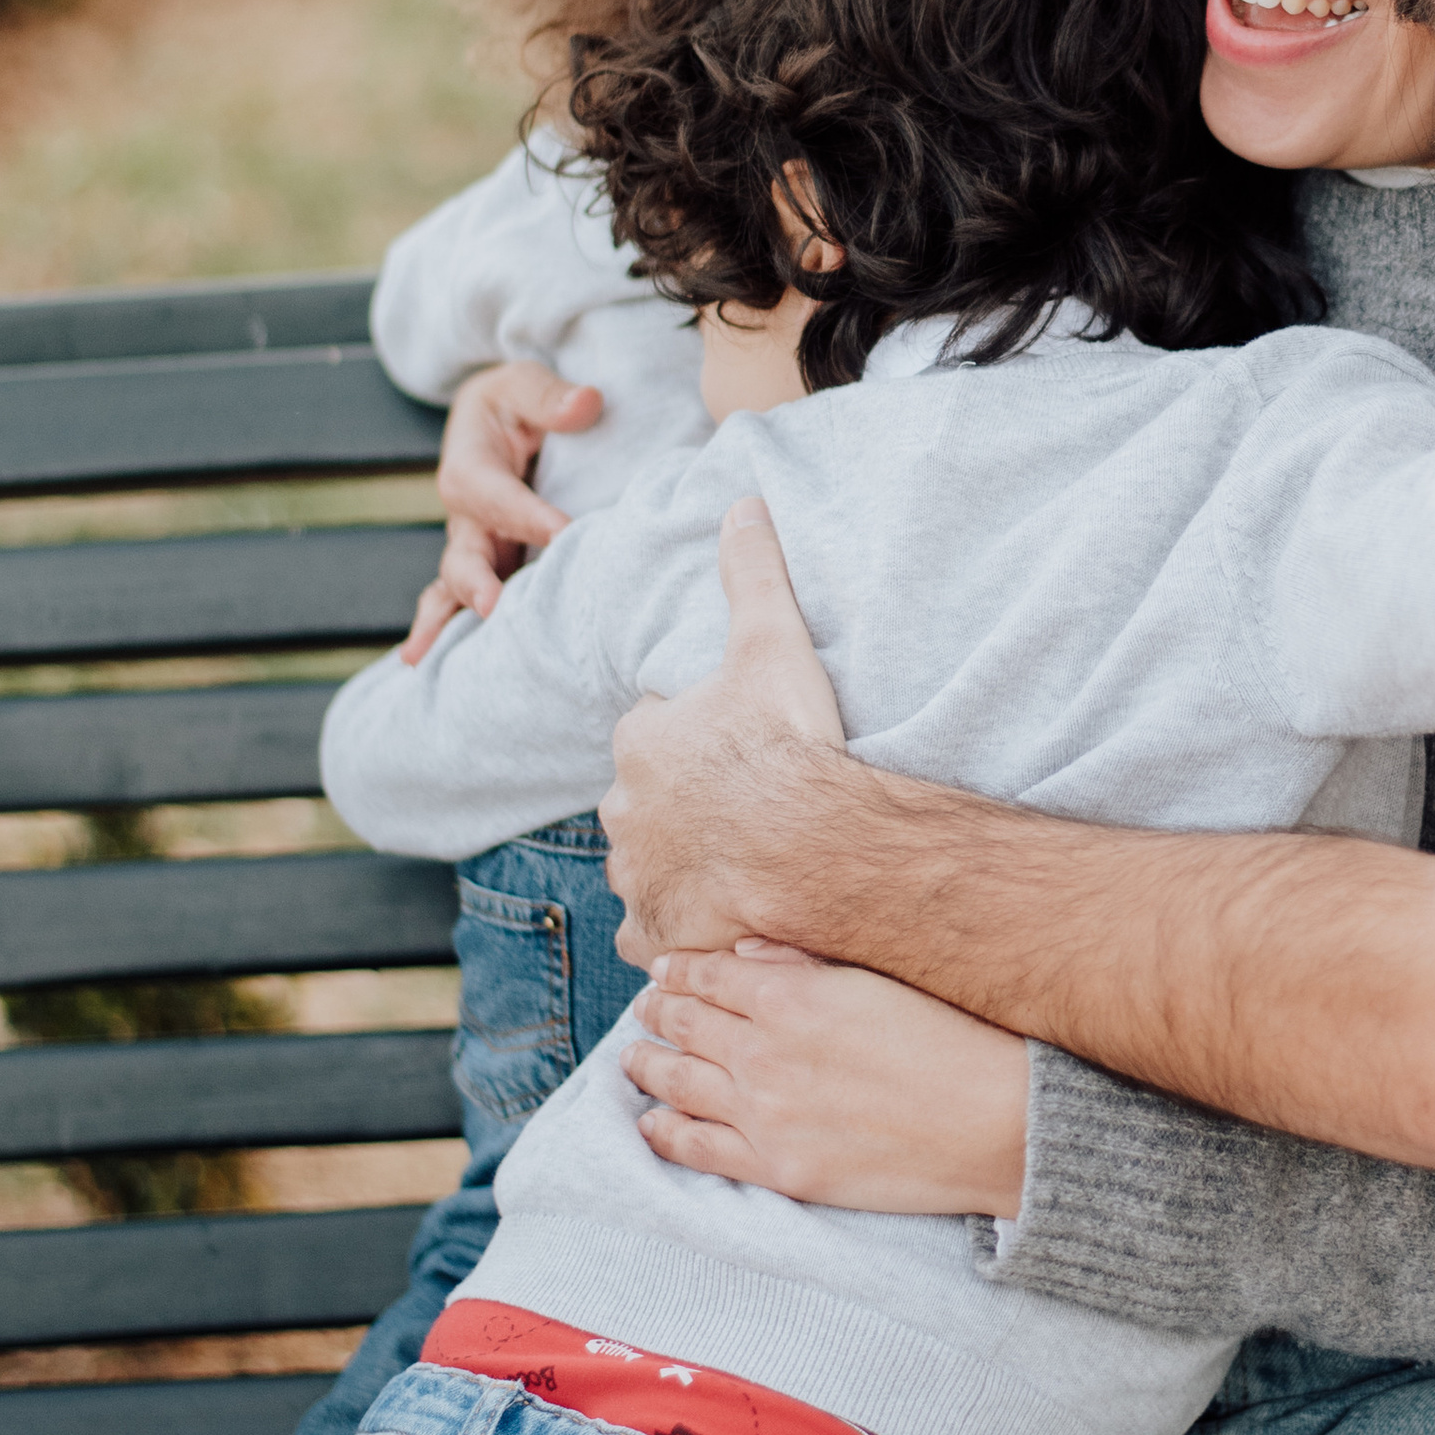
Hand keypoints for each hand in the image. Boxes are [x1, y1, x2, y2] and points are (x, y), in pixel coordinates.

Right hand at [399, 363, 602, 661]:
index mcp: (470, 467)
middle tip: (493, 605)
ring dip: (449, 621)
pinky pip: (468, 602)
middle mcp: (465, 516)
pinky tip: (433, 671)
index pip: (500, 496)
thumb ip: (548, 395)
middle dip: (475, 580)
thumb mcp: (524, 382)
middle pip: (463, 553)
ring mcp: (475, 547)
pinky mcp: (489, 566)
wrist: (499, 420)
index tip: (565, 533)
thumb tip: (586, 404)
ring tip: (428, 658)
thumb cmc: (516, 401)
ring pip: (457, 588)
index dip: (530, 516)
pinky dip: (452, 633)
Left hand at [603, 497, 858, 958]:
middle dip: (679, 802)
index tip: (738, 744)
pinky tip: (714, 917)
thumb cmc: (790, 744)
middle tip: (741, 805)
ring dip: (677, 862)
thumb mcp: (773, 642)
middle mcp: (623, 808)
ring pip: (645, 863)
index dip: (696, 736)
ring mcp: (636, 874)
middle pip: (645, 799)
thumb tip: (744, 502)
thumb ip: (753, 573)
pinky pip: (650, 932)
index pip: (654, 731)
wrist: (811, 844)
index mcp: (640, 741)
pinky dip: (673, 928)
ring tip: (736, 861)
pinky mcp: (655, 929)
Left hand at [624, 942, 1030, 1217]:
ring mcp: (765, 1113)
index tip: (666, 971)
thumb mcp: (877, 981)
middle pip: (685, 1025)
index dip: (680, 971)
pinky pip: (698, 1149)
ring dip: (648, 1065)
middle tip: (644, 1009)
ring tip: (634, 1056)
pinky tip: (650, 1122)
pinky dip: (665, 1132)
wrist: (995, 1122)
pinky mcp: (778, 1166)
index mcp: (789, 997)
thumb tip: (745, 951)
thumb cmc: (952, 1040)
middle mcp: (764, 1052)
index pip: (709, 975)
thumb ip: (803, 964)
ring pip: (678, 1082)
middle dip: (658, 1012)